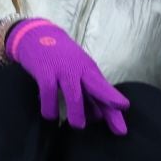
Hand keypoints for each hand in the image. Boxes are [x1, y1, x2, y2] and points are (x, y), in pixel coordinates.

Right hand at [6, 19, 127, 132]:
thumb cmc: (60, 59)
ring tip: (78, 125)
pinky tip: (50, 115)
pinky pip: (49, 93)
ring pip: (74, 94)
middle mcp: (79, 69)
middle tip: (118, 116)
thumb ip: (87, 95)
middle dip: (109, 99)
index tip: (124, 114)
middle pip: (97, 86)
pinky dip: (50, 108)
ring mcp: (62, 70)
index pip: (105, 89)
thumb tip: (98, 118)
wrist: (36, 34)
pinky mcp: (44, 72)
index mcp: (89, 70)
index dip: (115, 100)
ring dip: (77, 112)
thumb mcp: (77, 74)